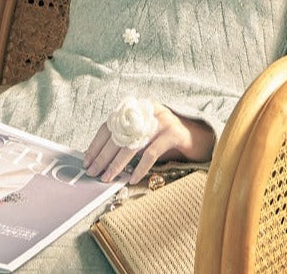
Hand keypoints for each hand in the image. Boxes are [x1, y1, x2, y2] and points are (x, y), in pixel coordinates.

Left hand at [83, 104, 214, 184]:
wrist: (198, 136)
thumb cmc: (166, 138)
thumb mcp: (144, 135)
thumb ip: (126, 140)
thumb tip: (100, 158)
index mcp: (136, 108)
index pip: (110, 125)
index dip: (97, 143)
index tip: (87, 159)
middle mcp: (146, 110)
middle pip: (118, 135)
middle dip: (103, 156)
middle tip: (93, 172)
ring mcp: (160, 120)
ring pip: (132, 144)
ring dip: (117, 164)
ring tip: (108, 177)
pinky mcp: (173, 133)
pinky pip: (151, 153)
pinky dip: (140, 168)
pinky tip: (132, 179)